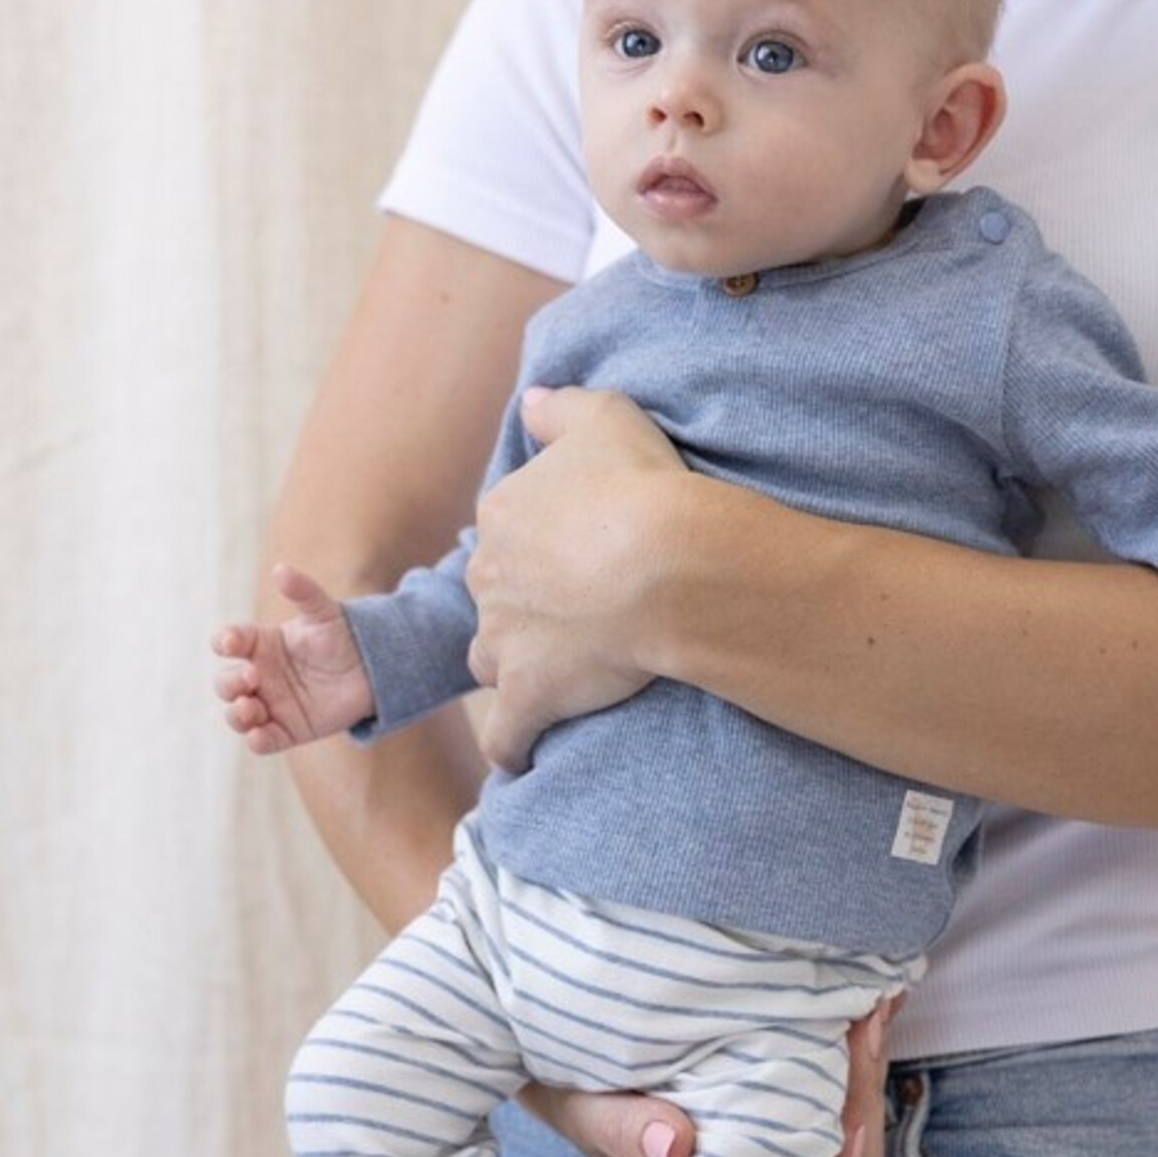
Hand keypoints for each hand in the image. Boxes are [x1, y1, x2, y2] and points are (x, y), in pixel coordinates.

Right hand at [213, 563, 374, 753]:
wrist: (372, 669)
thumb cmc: (342, 636)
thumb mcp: (324, 612)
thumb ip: (303, 593)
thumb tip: (280, 569)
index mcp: (260, 644)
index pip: (229, 642)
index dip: (224, 642)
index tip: (232, 643)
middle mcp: (259, 676)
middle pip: (225, 683)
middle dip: (230, 683)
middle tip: (252, 679)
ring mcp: (271, 704)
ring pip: (237, 714)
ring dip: (236, 714)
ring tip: (251, 707)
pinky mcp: (288, 730)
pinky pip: (263, 741)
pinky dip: (256, 741)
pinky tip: (258, 736)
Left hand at [463, 385, 688, 771]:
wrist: (669, 565)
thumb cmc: (644, 487)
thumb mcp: (605, 416)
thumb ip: (560, 408)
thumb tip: (531, 401)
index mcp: (503, 513)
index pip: (505, 532)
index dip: (539, 546)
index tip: (576, 558)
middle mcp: (490, 576)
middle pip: (493, 596)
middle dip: (522, 606)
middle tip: (577, 614)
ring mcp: (504, 640)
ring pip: (489, 660)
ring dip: (514, 668)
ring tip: (557, 677)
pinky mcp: (529, 695)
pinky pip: (508, 736)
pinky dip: (515, 747)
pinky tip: (528, 755)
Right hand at [518, 998, 900, 1156]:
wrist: (546, 1043)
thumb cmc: (565, 1086)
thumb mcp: (576, 1108)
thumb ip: (614, 1131)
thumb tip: (674, 1146)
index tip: (842, 1125)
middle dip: (860, 1100)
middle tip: (864, 1025)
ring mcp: (767, 1133)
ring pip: (849, 1128)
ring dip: (864, 1069)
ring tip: (869, 1003)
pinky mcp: (773, 1087)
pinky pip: (833, 1084)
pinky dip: (851, 1049)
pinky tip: (861, 999)